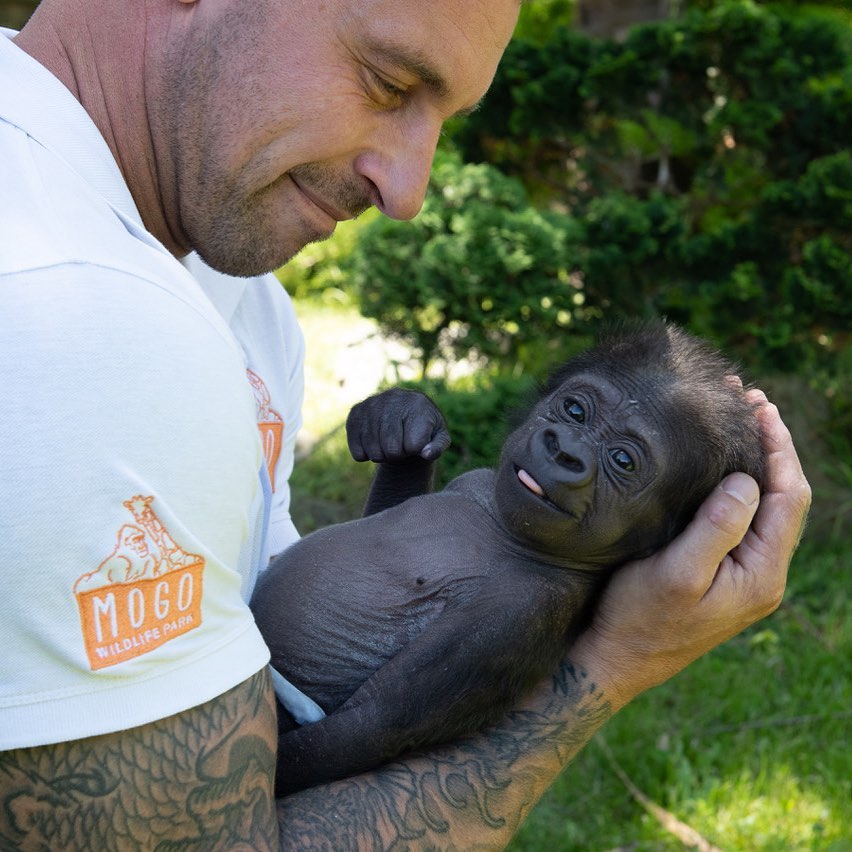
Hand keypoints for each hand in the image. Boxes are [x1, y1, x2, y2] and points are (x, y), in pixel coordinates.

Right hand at [346, 388, 450, 462]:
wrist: (403, 413)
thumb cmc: (425, 429)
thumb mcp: (439, 438)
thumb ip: (437, 448)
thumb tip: (426, 454)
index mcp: (417, 404)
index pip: (414, 445)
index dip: (416, 450)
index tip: (417, 441)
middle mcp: (392, 398)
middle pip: (392, 450)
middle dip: (399, 455)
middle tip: (401, 446)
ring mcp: (371, 404)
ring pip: (374, 452)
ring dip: (383, 456)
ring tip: (389, 445)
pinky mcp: (355, 412)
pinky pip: (358, 452)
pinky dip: (366, 456)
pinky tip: (374, 445)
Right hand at [571, 391, 810, 708]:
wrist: (616, 661)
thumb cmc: (638, 619)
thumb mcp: (676, 573)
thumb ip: (717, 526)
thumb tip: (749, 480)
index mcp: (762, 574)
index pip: (788, 497)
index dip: (779, 448)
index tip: (759, 406)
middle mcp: (762, 575)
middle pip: (783, 498)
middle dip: (771, 447)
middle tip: (749, 400)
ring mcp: (744, 576)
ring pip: (765, 508)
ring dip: (756, 462)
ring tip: (738, 421)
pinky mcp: (723, 574)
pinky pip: (744, 520)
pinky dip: (738, 485)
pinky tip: (719, 466)